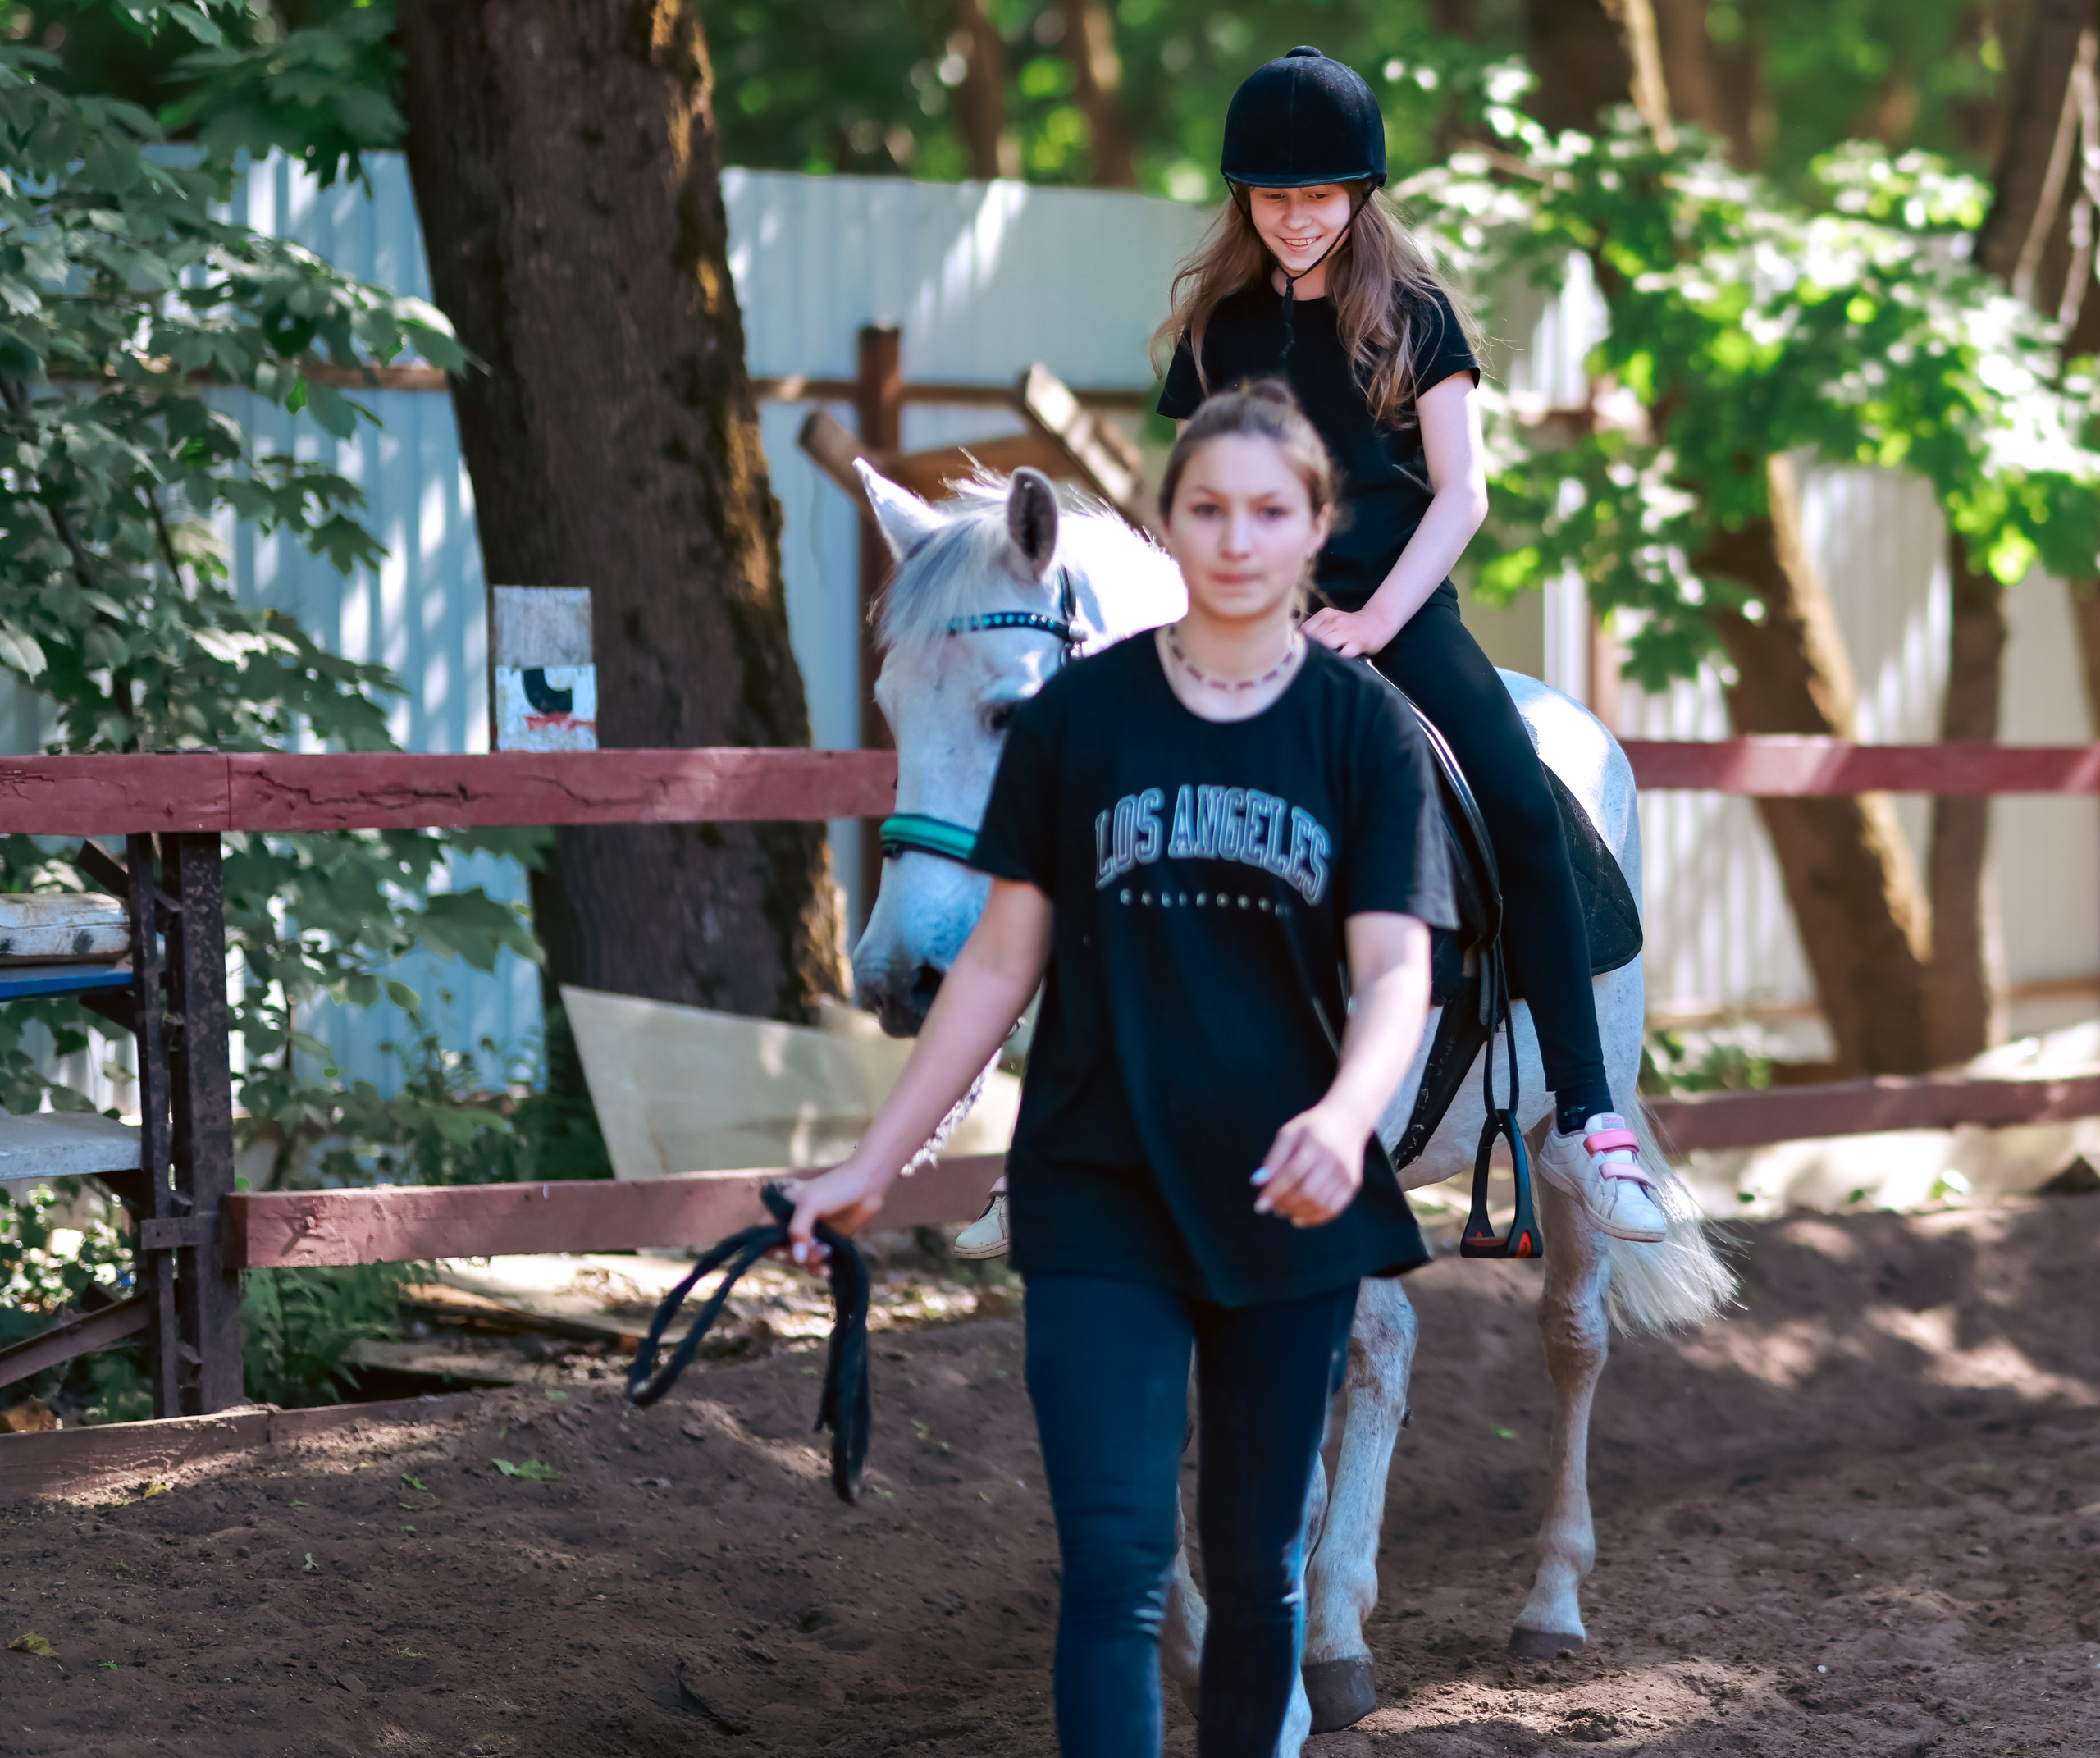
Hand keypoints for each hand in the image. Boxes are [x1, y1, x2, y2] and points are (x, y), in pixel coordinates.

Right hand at [783, 1156, 890, 1266]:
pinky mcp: (824, 1242)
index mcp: (780, 1211)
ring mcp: (809, 1234)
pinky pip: (814, 1262)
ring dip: (811, 1262)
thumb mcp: (811, 1204)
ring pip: (799, 1259)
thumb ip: (799, 1229)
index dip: (772, 1247)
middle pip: (782, 1252)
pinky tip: (828, 1269)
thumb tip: (796, 1257)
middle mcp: (792, 1224)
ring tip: (827, 1251)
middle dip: (797, 1256)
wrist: (866, 1185)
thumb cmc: (836, 1187)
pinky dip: (818, 1268)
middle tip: (818, 1247)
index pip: (764, 1236)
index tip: (786, 1249)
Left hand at [1252, 1102, 1369, 1226]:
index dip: (1274, 1192)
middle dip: (1286, 1204)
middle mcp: (1333, 1160)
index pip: (1292, 1174)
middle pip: (1307, 1192)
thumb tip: (1257, 1183)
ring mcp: (1345, 1173)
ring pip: (1320, 1203)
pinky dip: (1315, 1218)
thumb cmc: (1311, 1128)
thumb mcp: (1289, 1134)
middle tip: (1273, 1208)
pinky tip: (1299, 1218)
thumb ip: (1273, 1158)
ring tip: (1284, 1211)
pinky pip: (1334, 1209)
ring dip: (1298, 1213)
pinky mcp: (1353, 1184)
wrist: (1347, 1121)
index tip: (1259, 1206)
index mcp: (1315, 1144)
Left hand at [1302, 604, 1395, 658]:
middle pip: (1313, 638)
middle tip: (1302, 664)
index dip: (1299, 643)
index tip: (1295, 654)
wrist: (1376, 622)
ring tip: (1316, 665)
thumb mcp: (1330, 619)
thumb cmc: (1349, 625)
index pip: (1304, 630)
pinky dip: (1337, 659)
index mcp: (1325, 614)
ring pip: (1326, 644)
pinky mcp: (1358, 643)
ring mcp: (1347, 632)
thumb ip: (1314, 628)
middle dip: (1307, 652)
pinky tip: (1333, 663)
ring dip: (1320, 655)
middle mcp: (1335, 621)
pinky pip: (1344, 653)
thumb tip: (1292, 641)